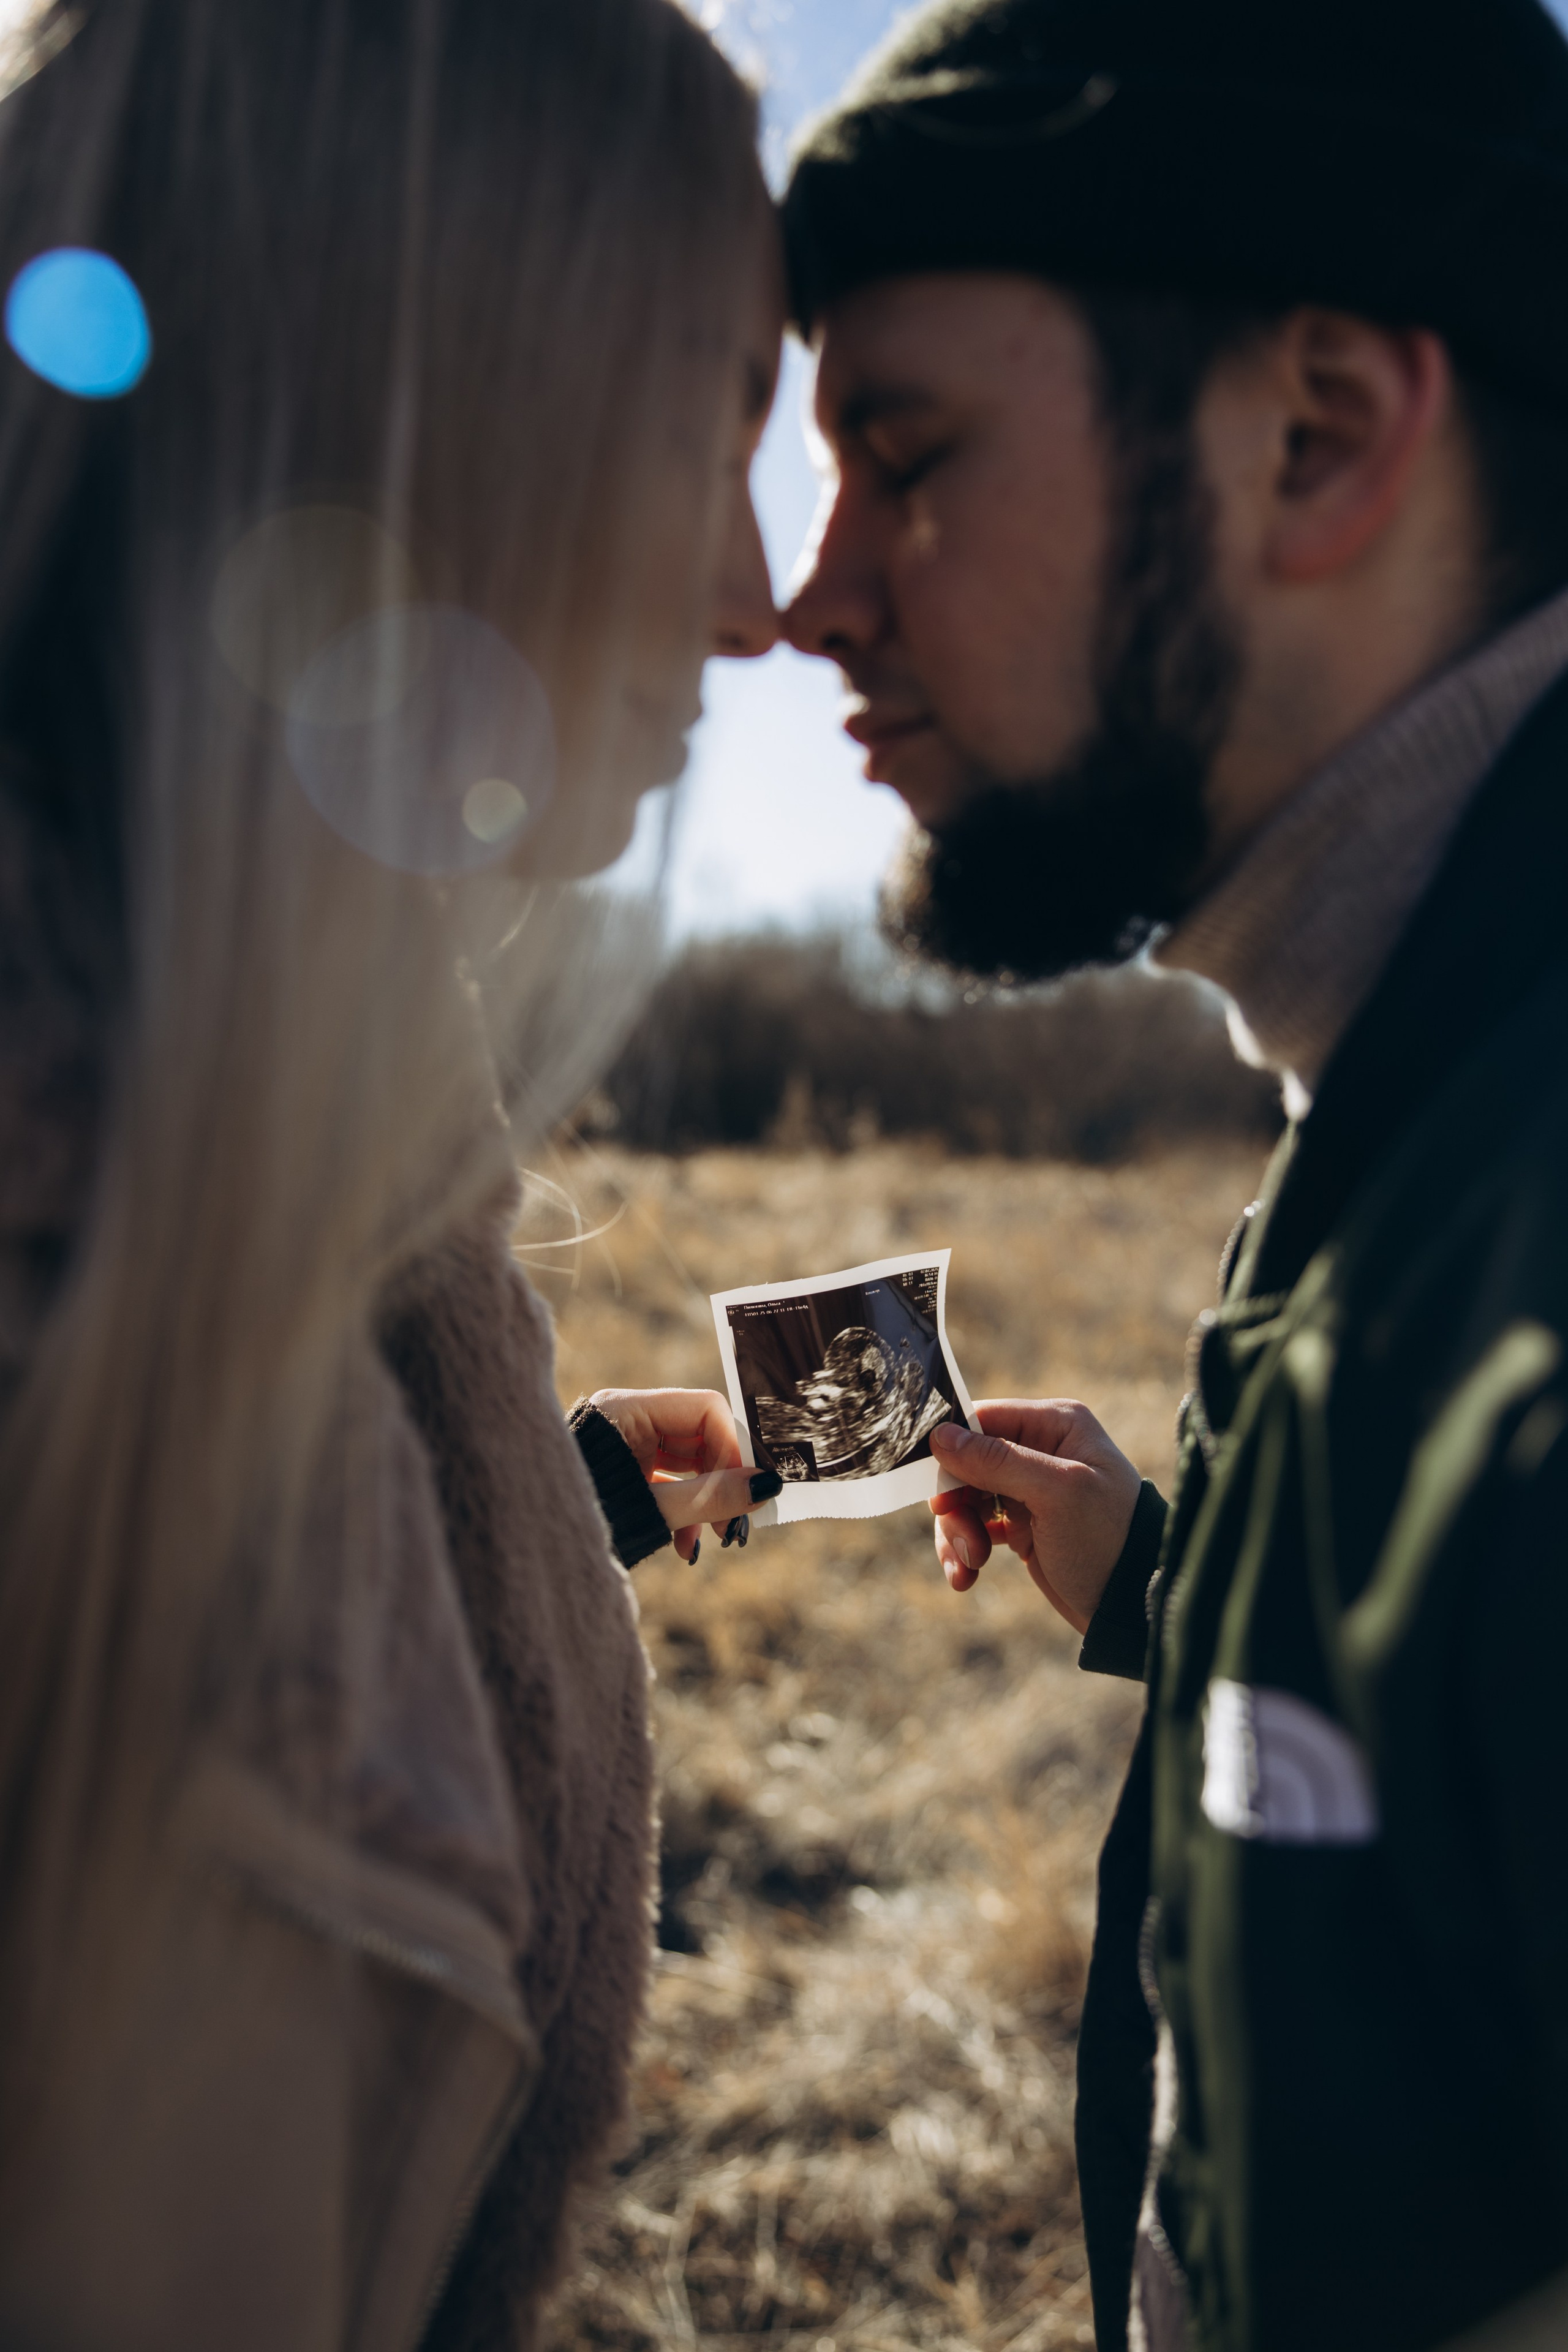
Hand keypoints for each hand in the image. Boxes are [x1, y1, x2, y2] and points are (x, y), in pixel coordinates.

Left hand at [589, 1387, 778, 1562]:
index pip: (704, 1409)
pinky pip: (668, 1483)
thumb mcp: (654, 1510)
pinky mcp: (625, 1472)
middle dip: (721, 1483)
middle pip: (700, 1437)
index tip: (746, 1491)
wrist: (527, 1547)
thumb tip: (767, 1486)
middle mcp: (628, 1420)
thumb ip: (711, 1497)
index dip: (731, 1449)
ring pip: (687, 1465)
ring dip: (704, 1504)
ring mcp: (625, 1446)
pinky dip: (683, 1512)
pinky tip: (684, 1546)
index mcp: (627, 1410)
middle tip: (733, 1527)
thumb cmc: (584, 1519)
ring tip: (707, 1543)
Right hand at [928, 1400, 1140, 1633]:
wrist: (1131, 1605)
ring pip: (963, 1498)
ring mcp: (1028, 1488)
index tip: (939, 1491)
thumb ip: (998, 1460)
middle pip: (965, 1461)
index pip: (982, 1418)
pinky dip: (964, 1551)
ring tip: (969, 1566)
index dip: (952, 1451)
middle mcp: (1039, 1449)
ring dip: (957, 1534)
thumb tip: (939, 1436)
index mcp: (1055, 1425)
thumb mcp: (1056, 1493)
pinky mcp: (1020, 1525)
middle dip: (955, 1504)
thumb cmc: (1107, 1539)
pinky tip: (966, 1577)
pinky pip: (973, 1527)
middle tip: (964, 1542)